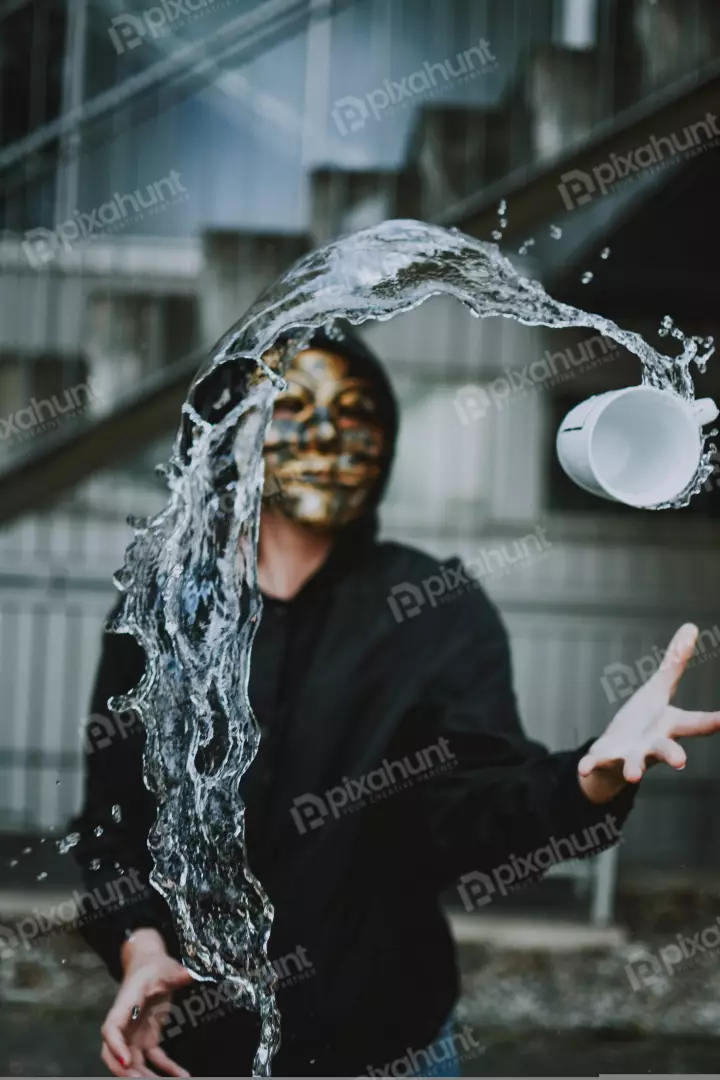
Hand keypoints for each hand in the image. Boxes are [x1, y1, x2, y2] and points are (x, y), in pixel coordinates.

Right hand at [101, 928, 193, 1077]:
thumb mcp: (167, 966)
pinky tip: (181, 1075)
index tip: (126, 1061)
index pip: (111, 1028)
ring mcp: (135, 1034)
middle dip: (124, 1072)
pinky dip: (166, 1069)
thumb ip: (176, 974)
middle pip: (113, 1054)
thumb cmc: (154, 965)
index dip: (115, 1046)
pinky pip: (154, 1059)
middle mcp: (126, 1024)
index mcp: (125, 1004)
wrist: (150, 965)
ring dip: (145, 1077)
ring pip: (133, 1063)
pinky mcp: (148, 1038)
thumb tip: (188, 975)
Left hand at [578, 623, 719, 803]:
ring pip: (635, 763)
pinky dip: (591, 766)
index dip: (713, 722)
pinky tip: (583, 769)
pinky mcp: (606, 759)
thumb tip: (690, 626)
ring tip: (634, 774)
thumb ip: (675, 662)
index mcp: (668, 725)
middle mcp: (653, 745)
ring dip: (634, 767)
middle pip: (667, 750)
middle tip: (681, 762)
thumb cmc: (645, 720)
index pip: (695, 723)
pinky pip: (597, 765)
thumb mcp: (659, 688)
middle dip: (674, 755)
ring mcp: (630, 755)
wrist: (618, 754)